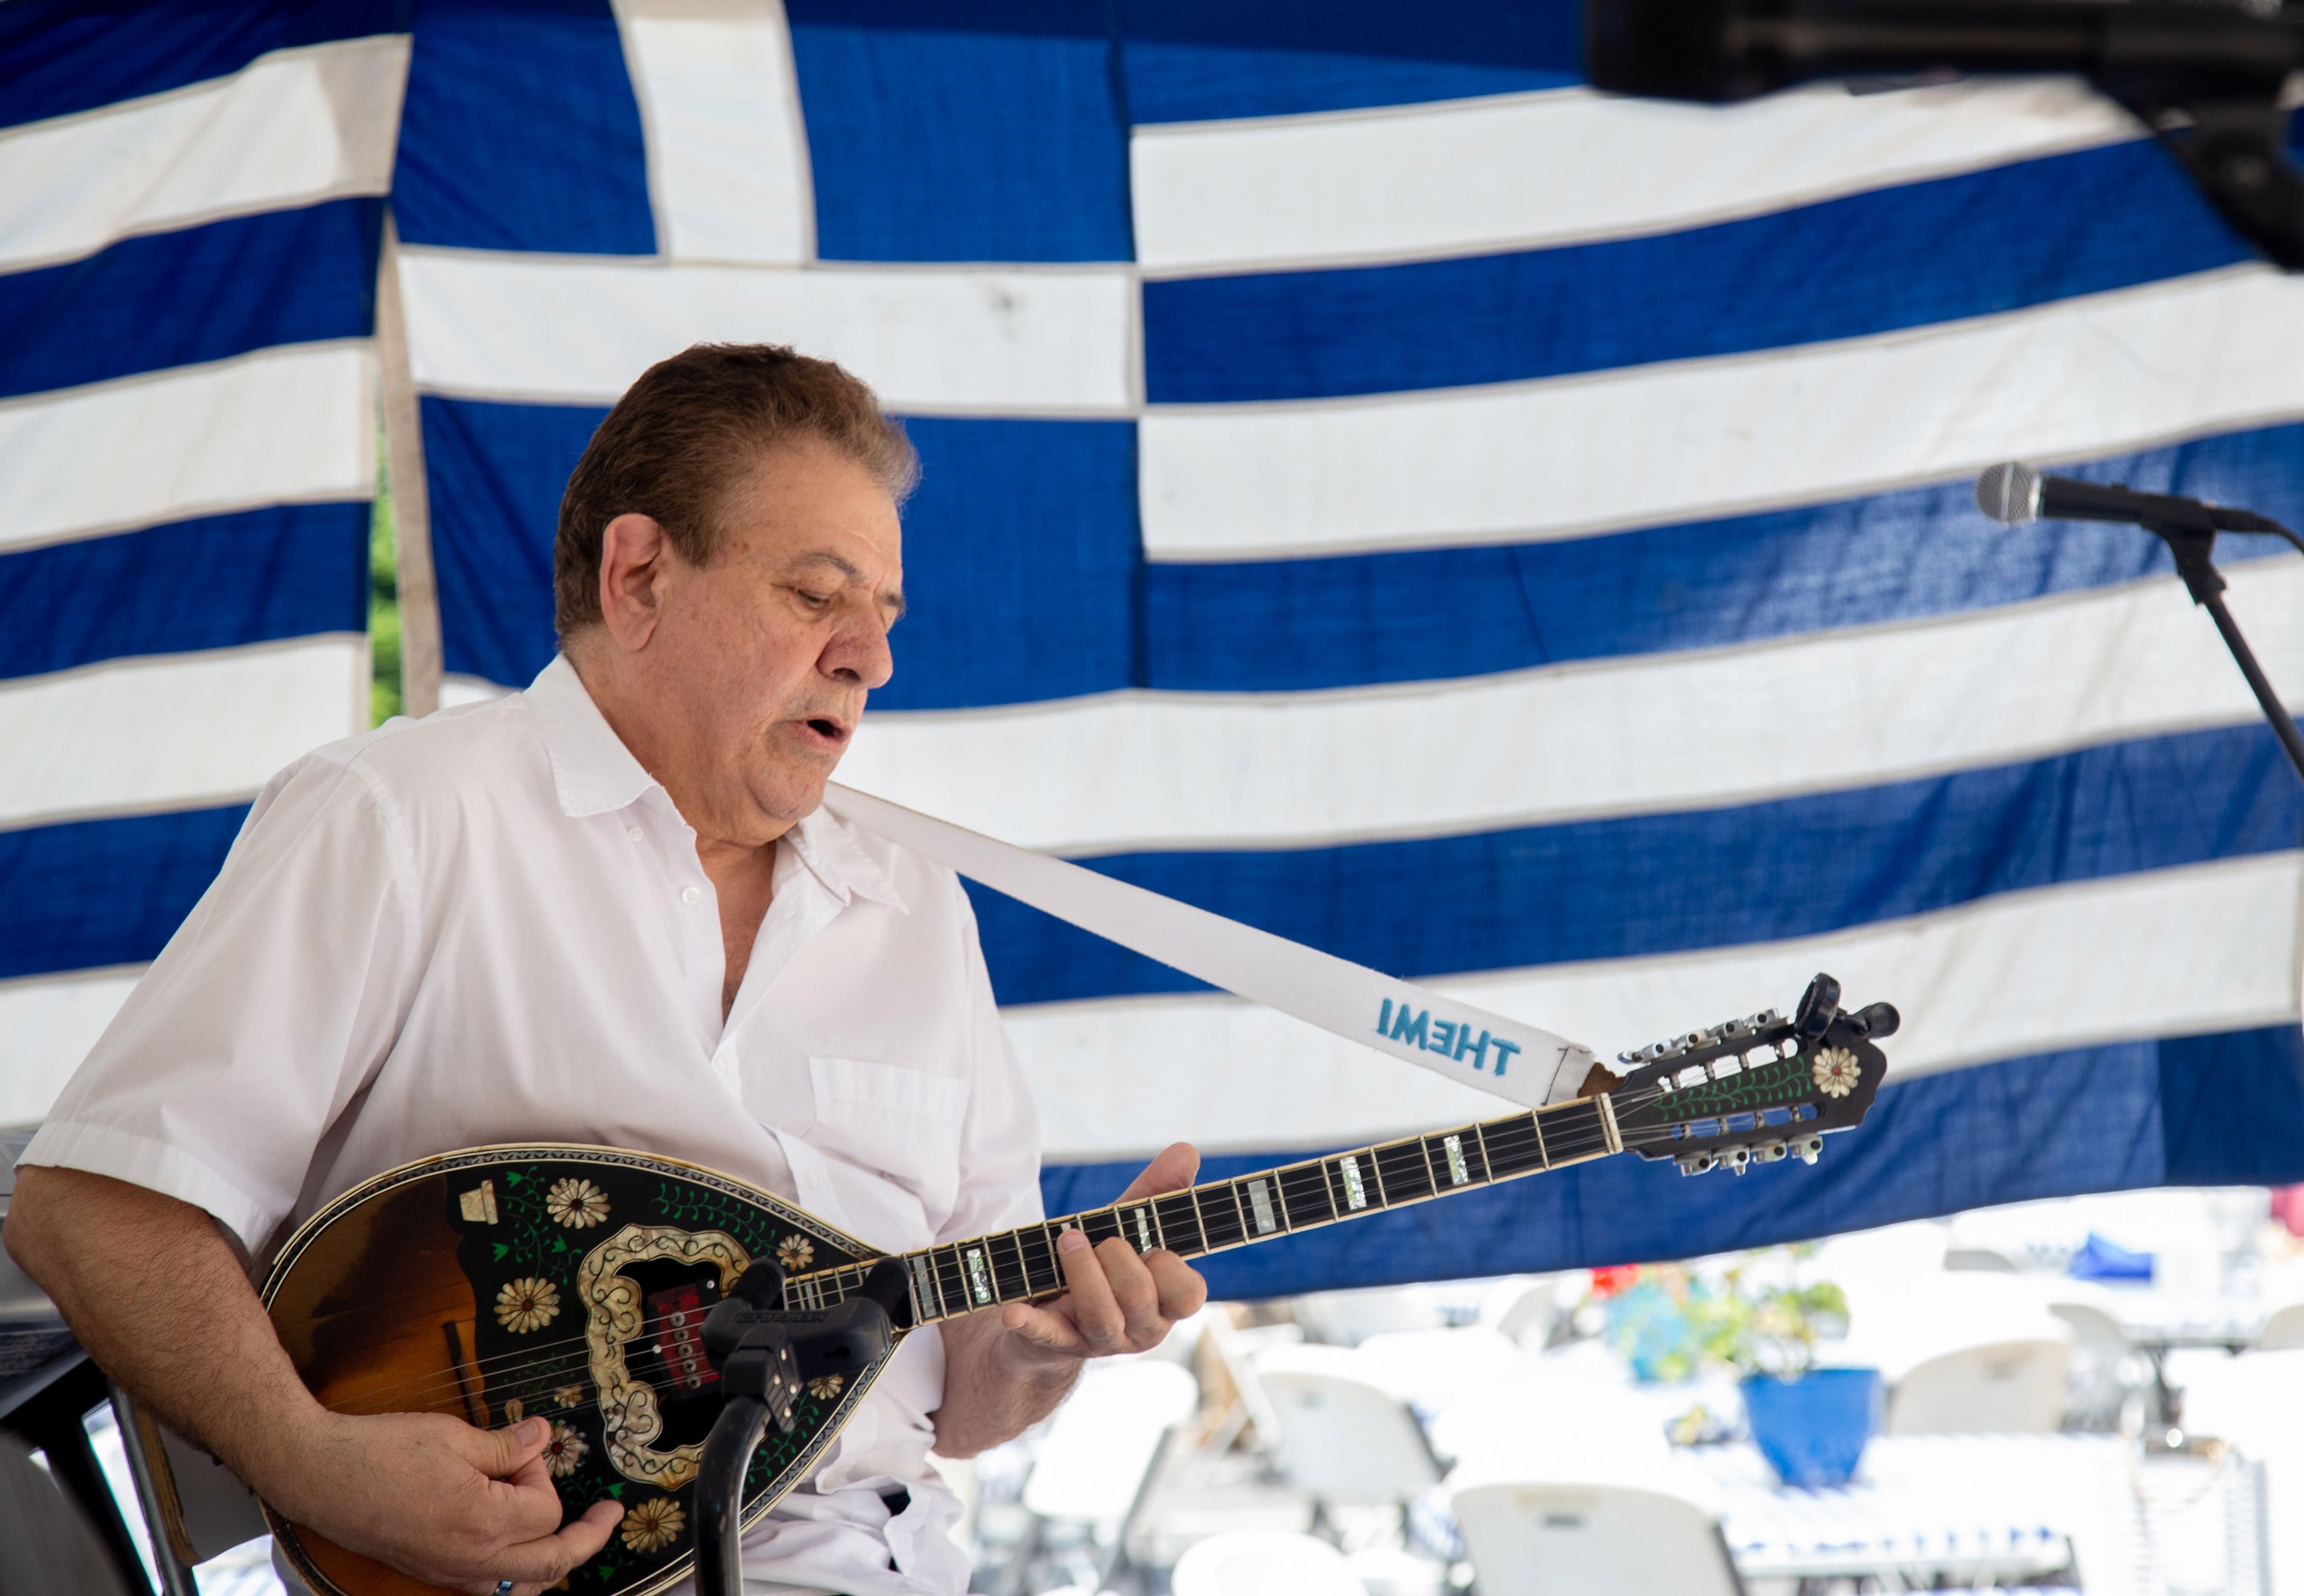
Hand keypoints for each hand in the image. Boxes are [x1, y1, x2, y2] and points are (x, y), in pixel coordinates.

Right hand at [274, 1411, 624, 1595]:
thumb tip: (542, 1436)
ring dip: (555, 1564)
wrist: (320, 1475)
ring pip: (523, 1588)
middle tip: (608, 1516)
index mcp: (482, 1523)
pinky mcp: (432, 1572)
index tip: (526, 1445)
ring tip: (576, 1537)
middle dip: (587, 1537)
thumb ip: (507, 1445)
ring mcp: (450, 1572)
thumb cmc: (381, 1452)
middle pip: (552, 1564)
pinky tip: (523, 1552)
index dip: (542, 1472)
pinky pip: (490, 1589)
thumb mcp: (454, 1436)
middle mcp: (470, 1560)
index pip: (546, 1510)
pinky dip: (517, 1576)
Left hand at [996, 1142, 1209, 1363]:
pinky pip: (1046, 1337)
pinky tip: (1013, 1313)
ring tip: (1066, 1241)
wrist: (1052, 1310)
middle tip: (1095, 1238)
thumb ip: (1158, 1192)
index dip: (1169, 1266)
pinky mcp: (1056, 1344)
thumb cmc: (1104, 1264)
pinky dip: (1029, 1323)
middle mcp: (1141, 1330)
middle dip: (1115, 1255)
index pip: (1189, 1294)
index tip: (1151, 1248)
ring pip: (1101, 1316)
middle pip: (1138, 1296)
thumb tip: (1187, 1150)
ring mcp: (1099, 1342)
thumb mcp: (1128, 1226)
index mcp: (1166, 1303)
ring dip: (1081, 1270)